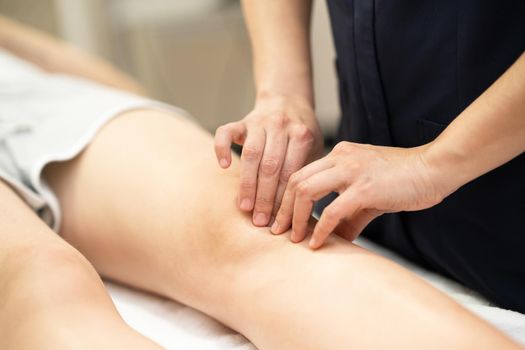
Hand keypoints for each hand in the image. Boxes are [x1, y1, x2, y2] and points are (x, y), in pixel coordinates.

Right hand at [214, 94, 322, 225]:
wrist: (288, 101)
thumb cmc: (302, 135)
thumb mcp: (313, 149)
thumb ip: (305, 173)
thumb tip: (296, 213)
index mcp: (301, 135)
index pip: (290, 171)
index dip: (283, 197)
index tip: (279, 219)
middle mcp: (280, 125)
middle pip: (270, 165)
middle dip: (264, 196)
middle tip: (259, 220)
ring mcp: (259, 121)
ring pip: (250, 154)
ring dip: (247, 183)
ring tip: (244, 206)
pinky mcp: (241, 121)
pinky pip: (226, 132)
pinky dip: (222, 148)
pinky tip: (225, 165)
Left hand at [271, 141, 444, 247]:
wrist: (435, 168)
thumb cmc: (403, 180)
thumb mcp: (369, 195)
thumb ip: (349, 215)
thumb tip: (335, 239)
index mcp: (339, 154)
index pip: (300, 173)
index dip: (285, 197)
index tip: (280, 218)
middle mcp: (340, 157)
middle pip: (294, 180)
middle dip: (281, 208)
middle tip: (276, 230)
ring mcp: (351, 170)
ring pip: (305, 190)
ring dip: (294, 217)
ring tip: (291, 238)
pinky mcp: (364, 188)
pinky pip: (332, 210)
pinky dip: (320, 229)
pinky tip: (315, 243)